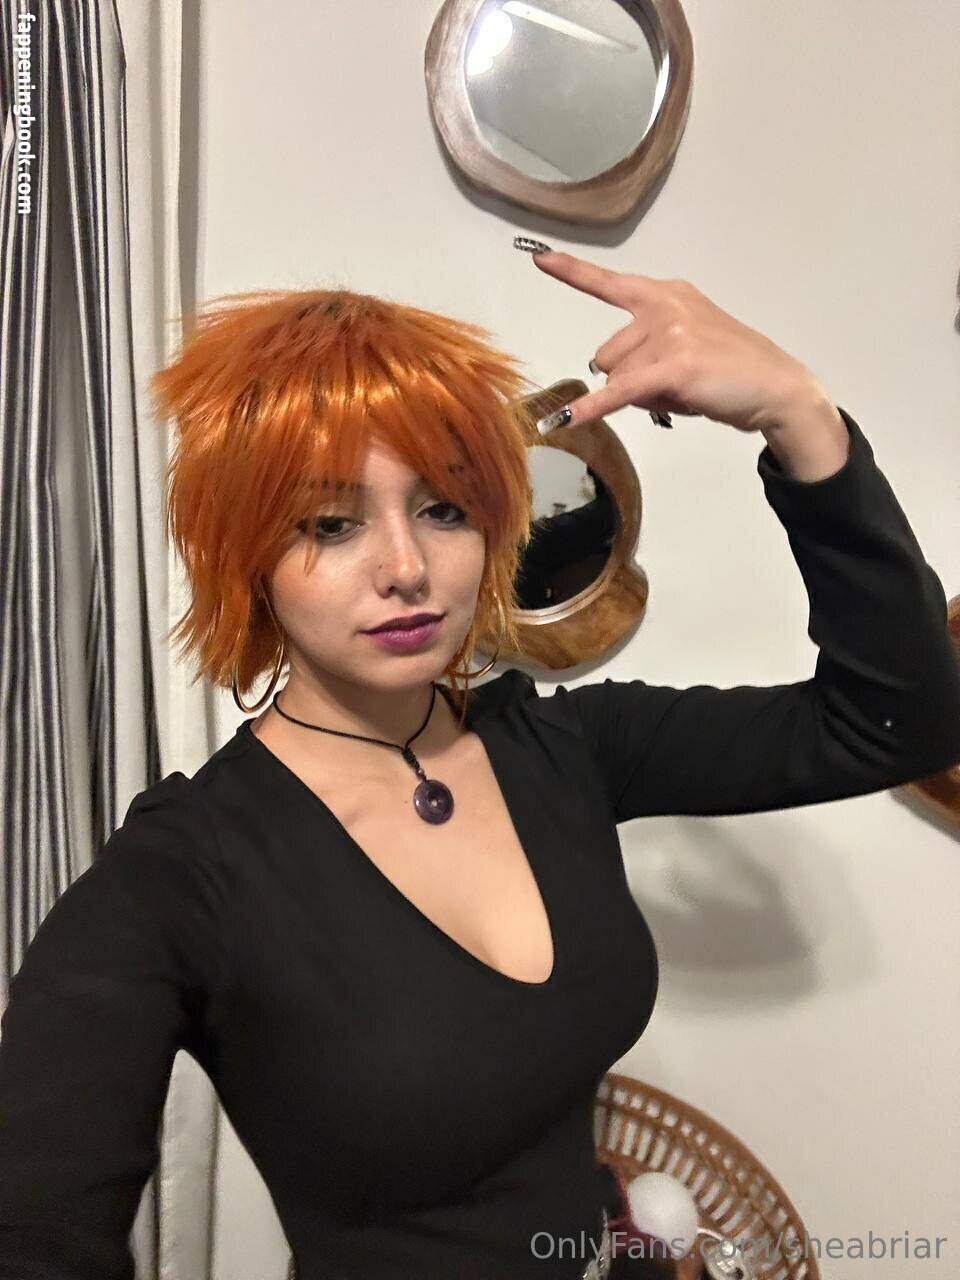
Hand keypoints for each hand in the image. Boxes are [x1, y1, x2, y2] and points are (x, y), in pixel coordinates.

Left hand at [528, 250, 827, 434]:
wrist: (776, 387)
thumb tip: (613, 383)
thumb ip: (647, 350)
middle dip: (630, 379)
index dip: (572, 271)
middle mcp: (663, 305)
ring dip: (641, 396)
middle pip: (607, 355)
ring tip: (685, 392)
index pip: (609, 282)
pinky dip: (592, 408)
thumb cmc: (730, 372)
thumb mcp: (686, 346)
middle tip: (676, 385)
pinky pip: (619, 392)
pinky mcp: (672, 365)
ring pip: (616, 378)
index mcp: (667, 294)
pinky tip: (566, 420)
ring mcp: (667, 332)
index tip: (539, 257)